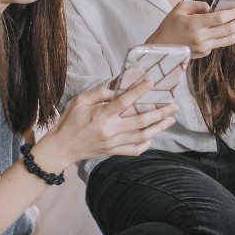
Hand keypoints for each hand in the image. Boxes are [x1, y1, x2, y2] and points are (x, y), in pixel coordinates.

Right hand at [36, 81, 177, 167]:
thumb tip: (118, 91)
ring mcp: (113, 143)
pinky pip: (134, 150)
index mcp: (102, 116)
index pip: (124, 102)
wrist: (61, 148)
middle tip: (173, 106)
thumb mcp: (80, 101)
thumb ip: (99, 93)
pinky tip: (153, 136)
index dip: (139, 91)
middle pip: (141, 121)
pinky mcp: (113, 152)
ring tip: (170, 120)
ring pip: (142, 136)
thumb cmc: (69, 122)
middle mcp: (110, 130)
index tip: (151, 82)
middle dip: (160, 113)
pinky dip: (146, 144)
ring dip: (158, 128)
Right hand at [147, 0, 234, 58]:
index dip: (234, 14)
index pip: (221, 19)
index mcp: (195, 25)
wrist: (160, 48)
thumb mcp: (179, 8)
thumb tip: (213, 8)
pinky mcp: (204, 53)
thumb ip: (198, 6)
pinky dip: (230, 36)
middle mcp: (201, 38)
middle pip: (229, 30)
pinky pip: (220, 43)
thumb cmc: (168, 26)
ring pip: (228, 40)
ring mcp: (204, 48)